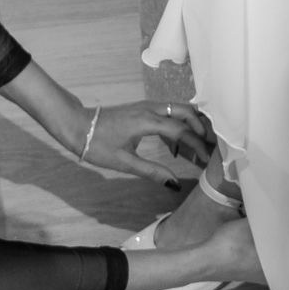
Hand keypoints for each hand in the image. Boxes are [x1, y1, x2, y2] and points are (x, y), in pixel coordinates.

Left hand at [81, 100, 213, 183]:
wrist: (78, 126)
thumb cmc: (98, 145)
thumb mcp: (124, 163)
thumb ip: (152, 171)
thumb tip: (174, 183)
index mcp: (148, 121)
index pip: (182, 131)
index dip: (197, 145)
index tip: (207, 159)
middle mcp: (152, 108)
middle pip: (187, 111)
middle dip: (202, 128)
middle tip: (211, 147)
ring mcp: (148, 105)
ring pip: (179, 108)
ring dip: (193, 123)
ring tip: (199, 145)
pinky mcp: (144, 108)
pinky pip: (170, 111)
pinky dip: (180, 123)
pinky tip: (177, 144)